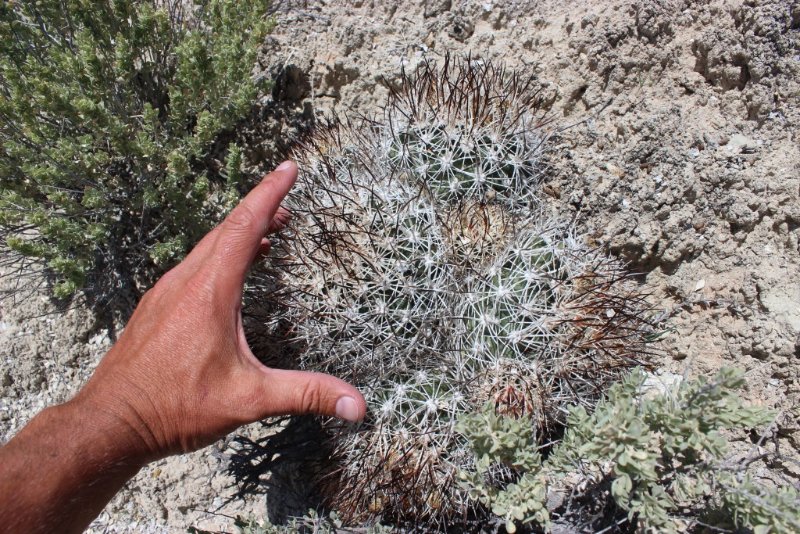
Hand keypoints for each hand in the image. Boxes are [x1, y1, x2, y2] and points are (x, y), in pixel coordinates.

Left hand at [73, 160, 365, 458]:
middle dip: (260, 209)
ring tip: (267, 234)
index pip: (246, 226)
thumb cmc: (174, 407)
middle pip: (226, 229)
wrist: (110, 422)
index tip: (288, 168)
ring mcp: (166, 293)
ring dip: (238, 233)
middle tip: (286, 201)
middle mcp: (185, 282)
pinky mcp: (157, 307)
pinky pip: (192, 266)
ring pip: (207, 247)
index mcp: (210, 291)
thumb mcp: (249, 400)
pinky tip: (227, 275)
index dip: (270, 193)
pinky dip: (218, 255)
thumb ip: (306, 394)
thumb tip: (356, 404)